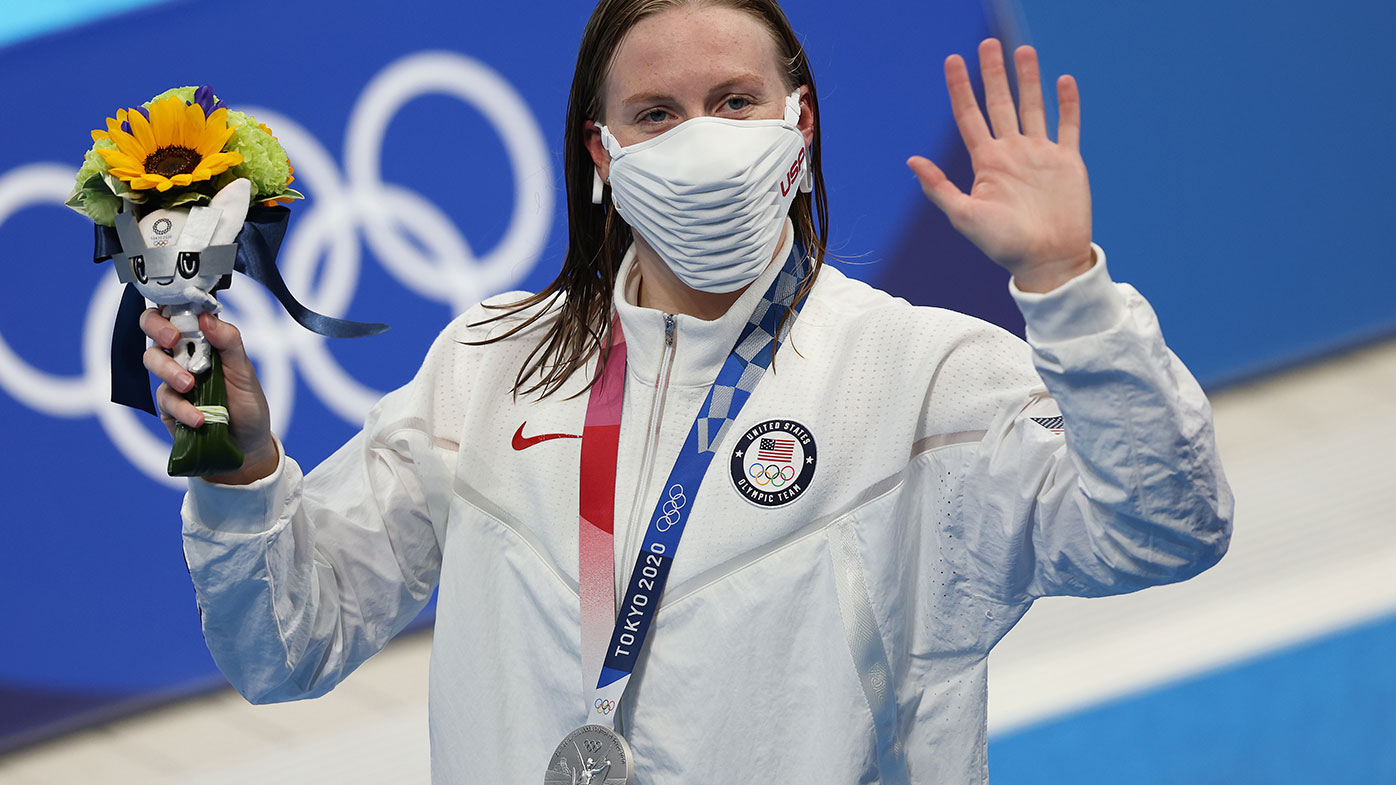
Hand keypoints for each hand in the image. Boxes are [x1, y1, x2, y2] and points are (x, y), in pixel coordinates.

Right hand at [140, 309, 277, 483]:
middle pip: (153, 327)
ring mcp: (173, 377)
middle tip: (171, 340)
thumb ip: (229, 342)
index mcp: (205, 338)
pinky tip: (199, 418)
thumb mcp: (244, 371)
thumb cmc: (247, 403)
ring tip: (189, 385)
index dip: (170, 303)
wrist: (246, 444)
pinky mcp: (168, 404)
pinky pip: (164, 398)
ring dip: (168, 370)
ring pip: (152, 359)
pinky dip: (181, 407)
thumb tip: (207, 316)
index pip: (179, 311)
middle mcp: (184, 353)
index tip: (176, 308)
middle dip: (157, 328)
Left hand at [908, 38, 1093, 292]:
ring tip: (1024, 51)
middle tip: (989, 43)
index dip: (960, 88)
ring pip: (1033, 107)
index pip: (969, 115)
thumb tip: (911, 160)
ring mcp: (1040, 155)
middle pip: (1000, 103)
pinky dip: (1067, 103)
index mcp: (986, 162)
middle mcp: (1012, 153)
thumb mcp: (965, 217)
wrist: (1047, 261)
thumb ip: (939, 188)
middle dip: (994, 74)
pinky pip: (1067, 125)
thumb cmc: (1003, 246)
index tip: (952, 60)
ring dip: (1029, 79)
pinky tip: (1063, 80)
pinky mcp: (1067, 161)